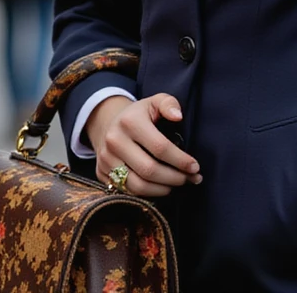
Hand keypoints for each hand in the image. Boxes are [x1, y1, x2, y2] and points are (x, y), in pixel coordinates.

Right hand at [87, 93, 202, 197]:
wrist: (108, 123)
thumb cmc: (139, 115)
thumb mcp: (155, 102)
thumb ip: (169, 104)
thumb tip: (178, 117)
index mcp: (130, 121)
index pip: (160, 147)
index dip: (180, 160)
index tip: (195, 167)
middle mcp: (115, 141)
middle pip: (149, 170)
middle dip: (174, 178)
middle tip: (189, 179)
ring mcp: (106, 159)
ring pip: (137, 186)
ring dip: (162, 190)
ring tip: (176, 184)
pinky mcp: (101, 173)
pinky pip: (127, 191)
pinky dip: (147, 194)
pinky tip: (160, 188)